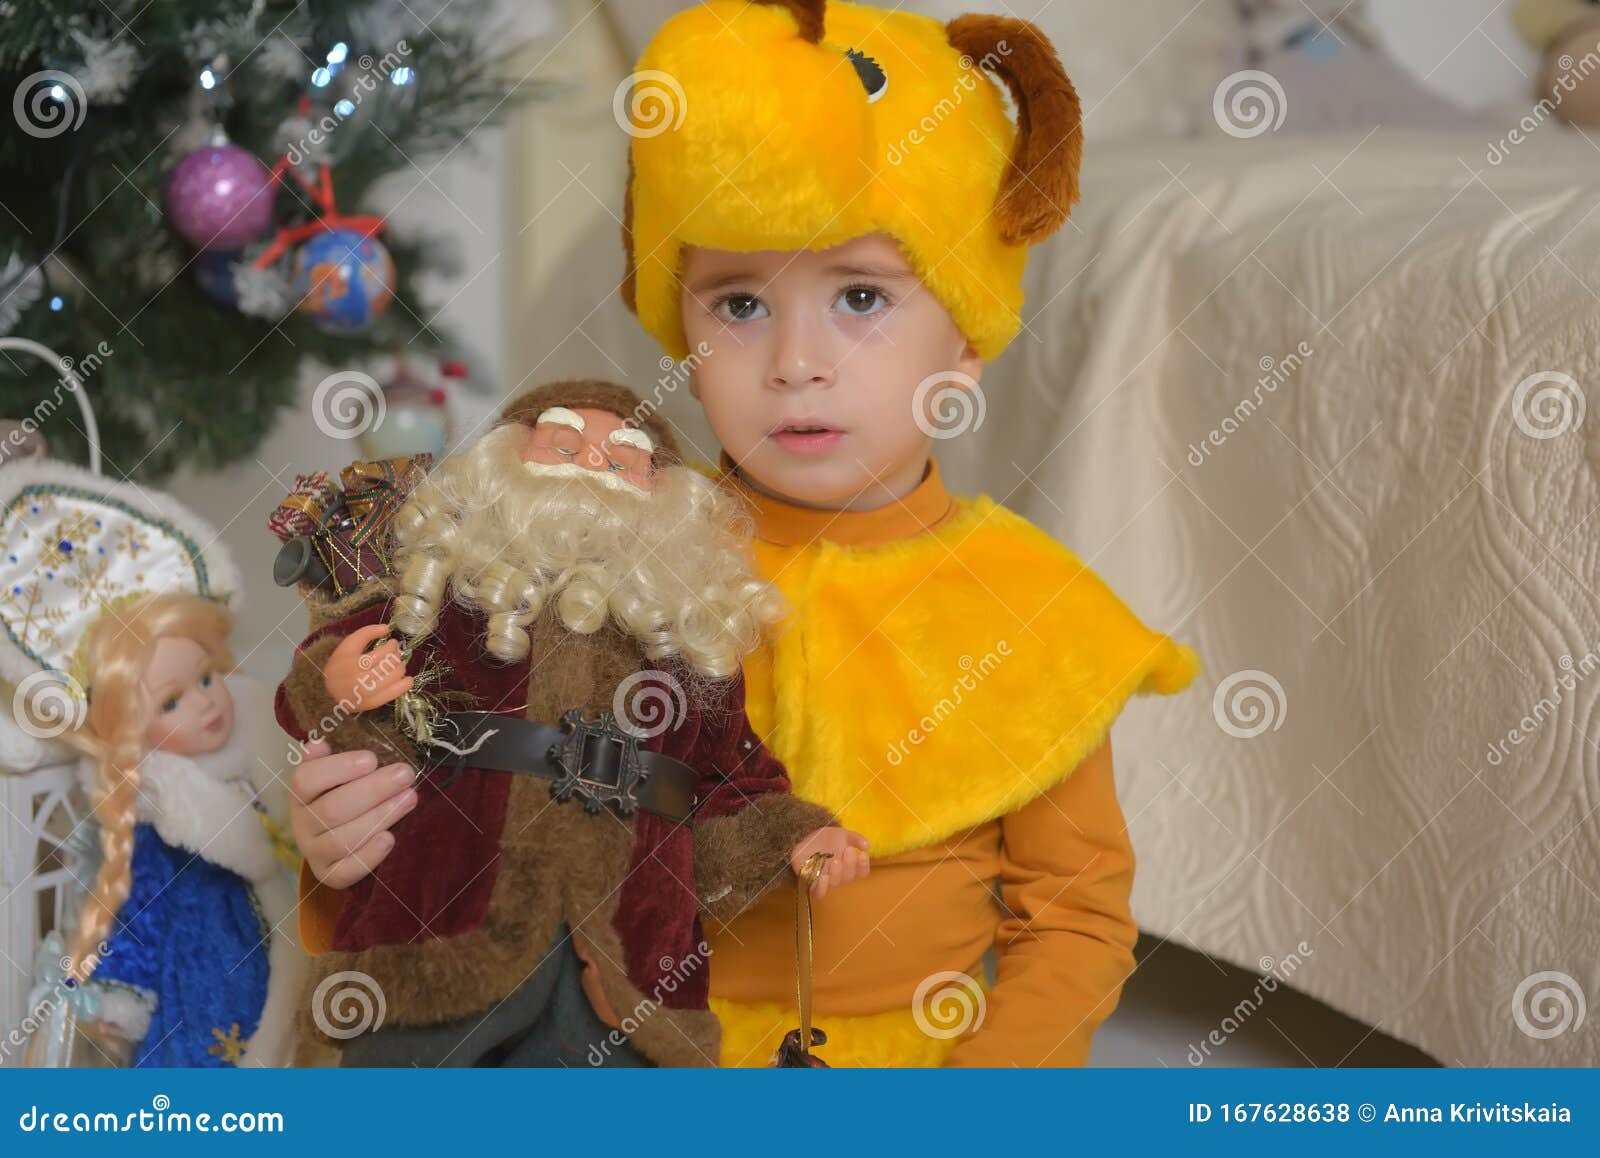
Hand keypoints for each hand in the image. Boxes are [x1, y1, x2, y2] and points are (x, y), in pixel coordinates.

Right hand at [288, 738, 417, 888]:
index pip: (306, 780)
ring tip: (410, 798)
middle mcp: (302, 825)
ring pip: (342, 840)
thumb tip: (318, 742)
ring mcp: (314, 853)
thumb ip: (327, 759)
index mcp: (300, 795)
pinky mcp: (330, 876)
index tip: (372, 759)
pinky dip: (368, 856)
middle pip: (332, 809)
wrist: (338, 841)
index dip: (338, 769)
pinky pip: (346, 871)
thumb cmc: (341, 797)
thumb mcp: (333, 775)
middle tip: (405, 774)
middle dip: (373, 790)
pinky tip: (390, 838)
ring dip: (379, 818)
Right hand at [323, 623, 412, 711]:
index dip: (391, 646)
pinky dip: (405, 684)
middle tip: (394, 654)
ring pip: (394, 676)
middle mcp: (357, 678)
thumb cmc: (341, 664)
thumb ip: (366, 633)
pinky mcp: (371, 703)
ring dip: (400, 667)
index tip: (392, 643)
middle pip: (389, 664)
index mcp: (350, 662)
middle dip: (396, 656)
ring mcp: (365, 693)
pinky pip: (394, 693)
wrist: (329, 691)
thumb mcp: (348, 645)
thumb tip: (386, 628)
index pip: (380, 652)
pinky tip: (407, 679)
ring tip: (396, 665)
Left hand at [790, 826, 869, 898]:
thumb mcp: (842, 834)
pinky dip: (822, 887)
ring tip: (835, 861)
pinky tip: (824, 877)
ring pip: (835, 883)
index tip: (862, 854)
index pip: (861, 871)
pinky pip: (819, 892)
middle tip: (848, 850)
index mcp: (849, 865)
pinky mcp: (811, 883)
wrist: (804, 837)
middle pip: (848, 877)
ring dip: (837, 873)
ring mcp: (825, 881)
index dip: (863, 865)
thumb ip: (855, 838)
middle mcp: (839, 875)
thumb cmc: (826, 838)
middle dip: (850, 864)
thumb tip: (867, 846)